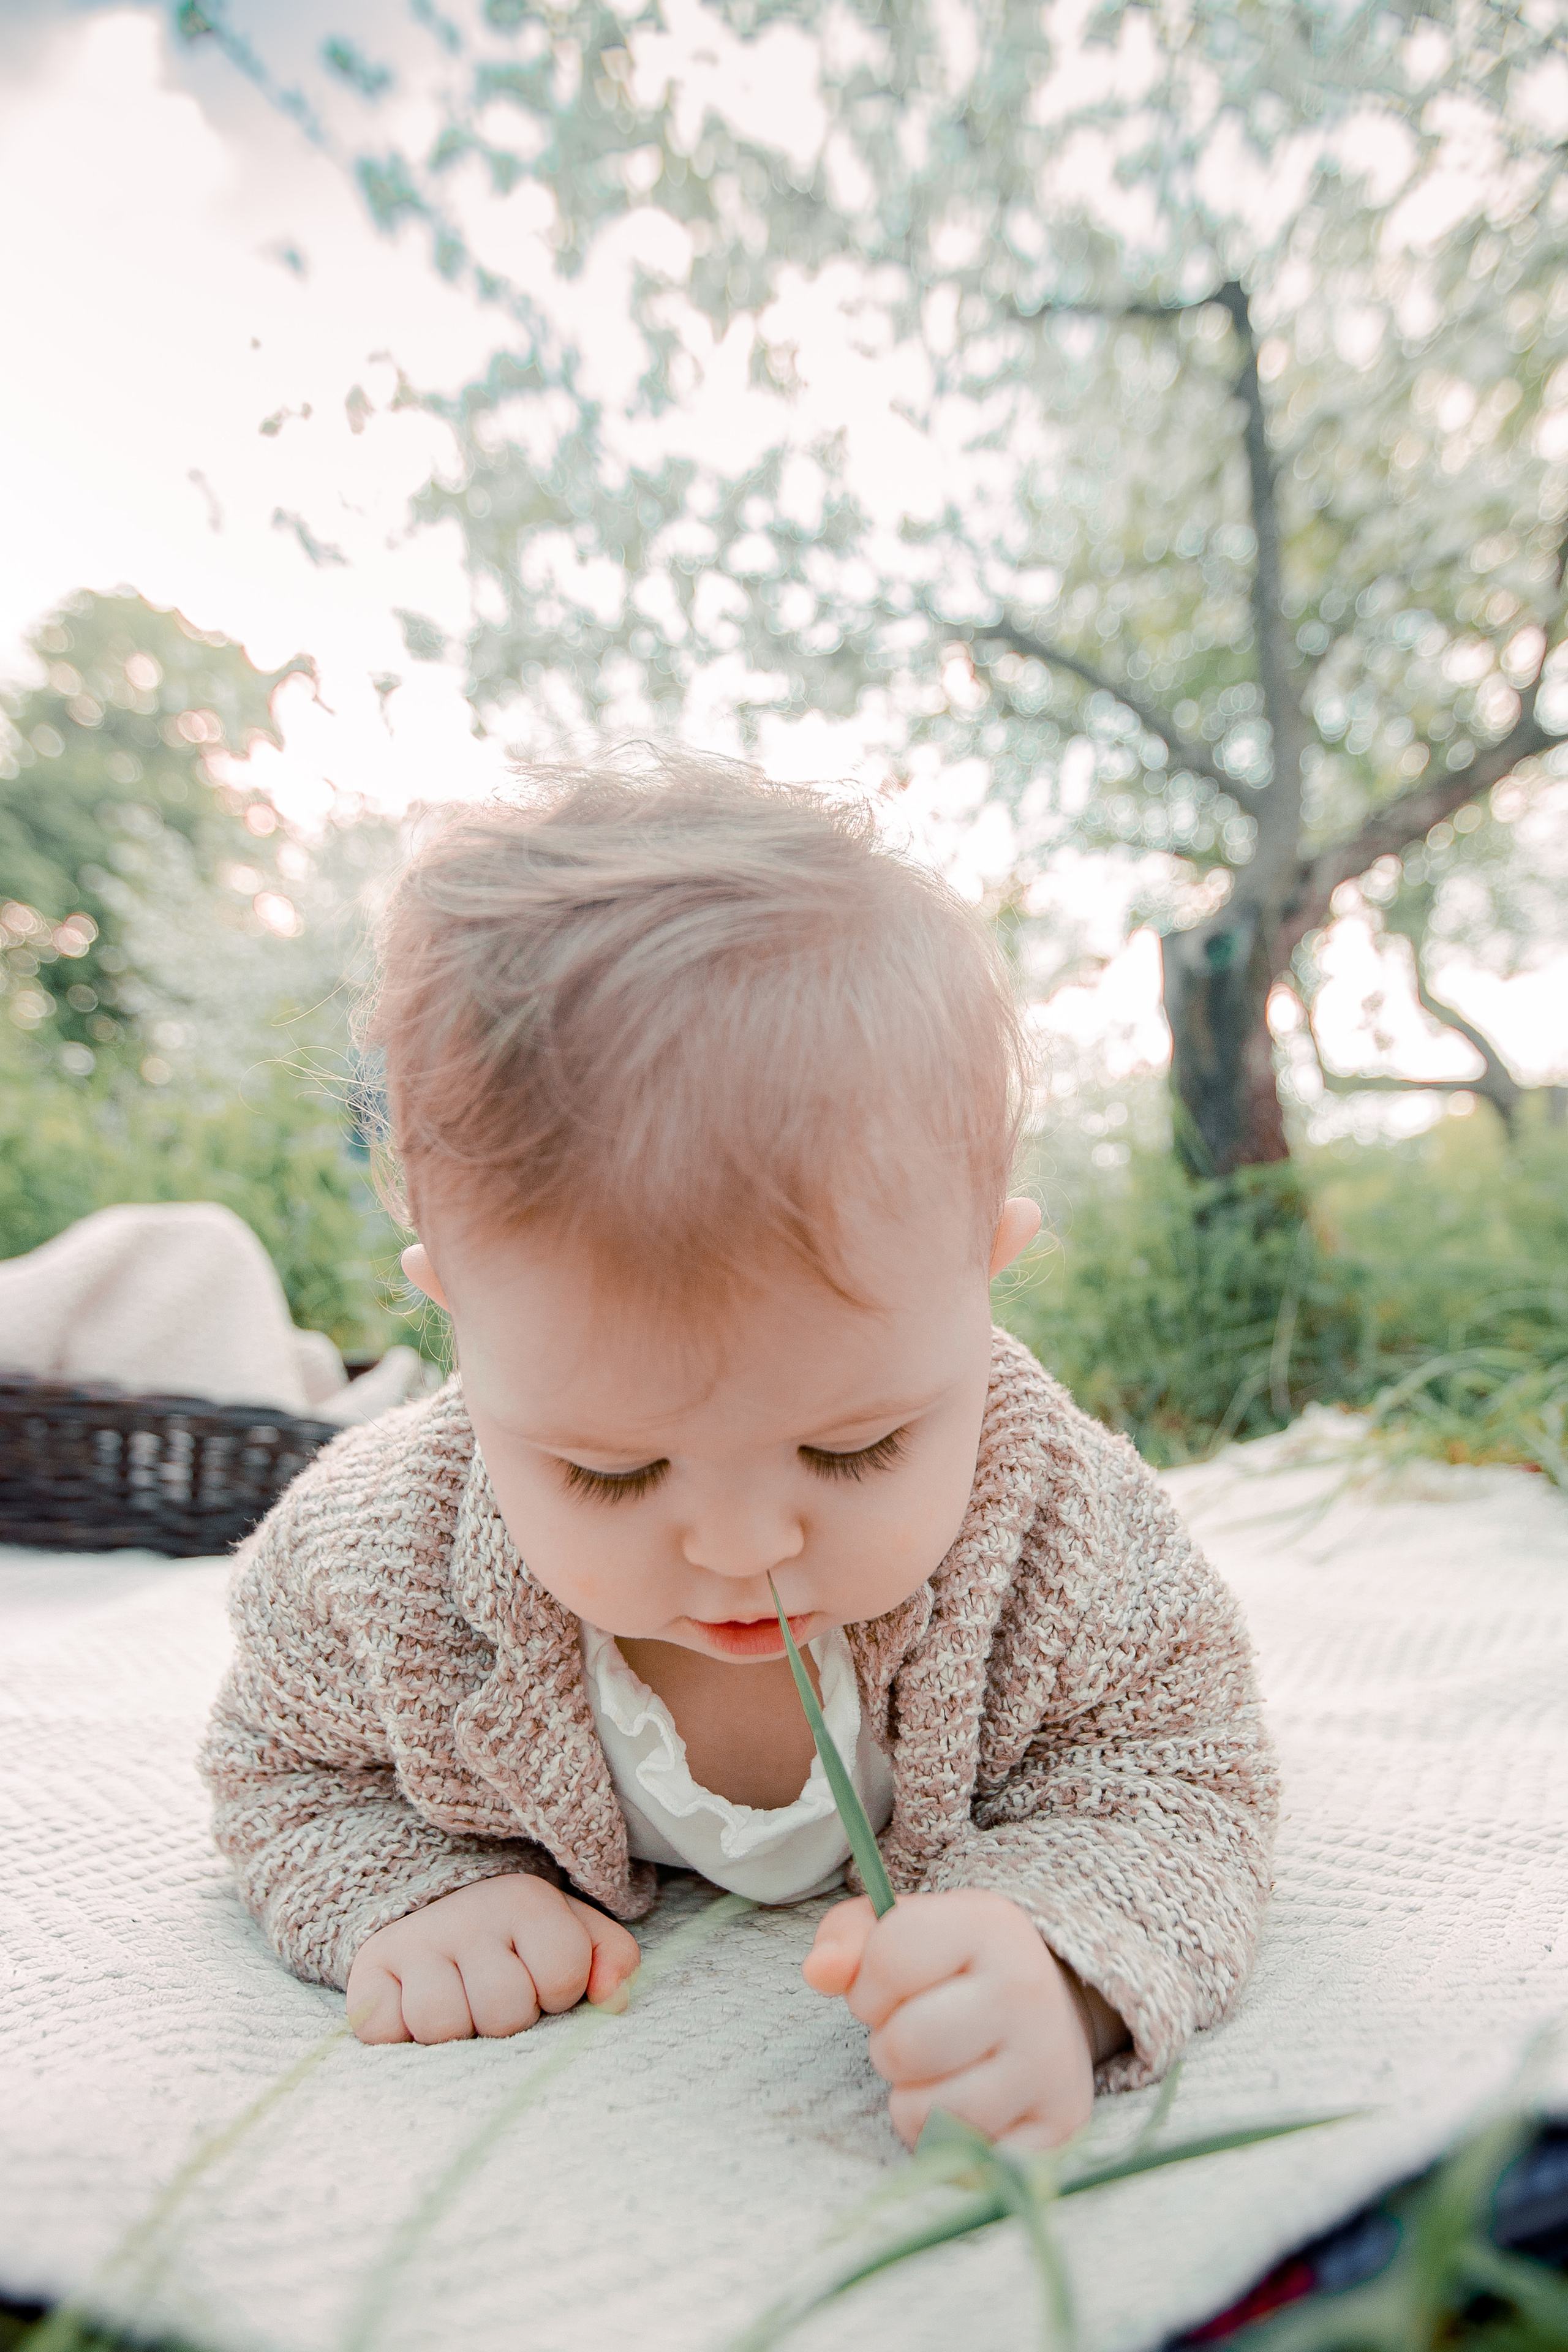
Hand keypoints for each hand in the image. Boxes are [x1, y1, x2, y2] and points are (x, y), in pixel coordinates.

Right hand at [346, 1874, 640, 2045]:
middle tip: (496, 1997)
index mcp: (525, 1900)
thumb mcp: (575, 1934)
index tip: (544, 1982)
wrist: (431, 1908)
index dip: (559, 1994)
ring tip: (459, 2006)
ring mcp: (414, 1942)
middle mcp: (467, 1914)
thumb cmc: (517, 1939)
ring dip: (456, 2034)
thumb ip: (613, 1960)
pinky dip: (400, 2036)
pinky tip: (414, 2010)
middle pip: (504, 2011)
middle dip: (507, 2020)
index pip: (563, 1974)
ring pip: (443, 2026)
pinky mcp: (367, 1971)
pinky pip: (383, 2032)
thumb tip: (613, 2000)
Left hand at [803, 1889, 1100, 2149]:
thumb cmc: (951, 1974)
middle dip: (891, 2049)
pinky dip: (953, 2148)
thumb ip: (845, 1939)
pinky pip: (970, 2162)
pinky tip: (970, 2111)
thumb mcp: (899, 1933)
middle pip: (907, 2045)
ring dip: (916, 2104)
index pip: (890, 1958)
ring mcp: (1051, 2061)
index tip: (888, 1992)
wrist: (1047, 2016)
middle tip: (917, 2038)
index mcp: (989, 1925)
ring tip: (940, 2074)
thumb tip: (819, 1971)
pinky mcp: (1061, 2126)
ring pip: (934, 2112)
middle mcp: (1028, 1987)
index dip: (869, 1986)